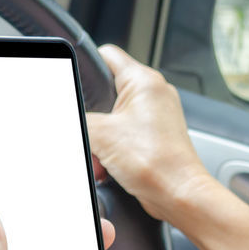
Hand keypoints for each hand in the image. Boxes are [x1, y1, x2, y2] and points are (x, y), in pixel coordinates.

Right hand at [86, 45, 210, 221]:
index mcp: (144, 81)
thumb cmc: (158, 163)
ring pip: (111, 120)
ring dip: (99, 140)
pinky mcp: (153, 138)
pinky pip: (122, 137)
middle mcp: (153, 94)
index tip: (74, 84)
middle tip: (90, 135)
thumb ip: (78, 120)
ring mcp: (155, 117)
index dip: (85, 66)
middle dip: (91, 119)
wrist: (179, 195)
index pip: (106, 54)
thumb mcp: (101, 135)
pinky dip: (111, 151)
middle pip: (105, 94)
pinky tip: (109, 166)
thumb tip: (69, 118)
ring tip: (102, 157)